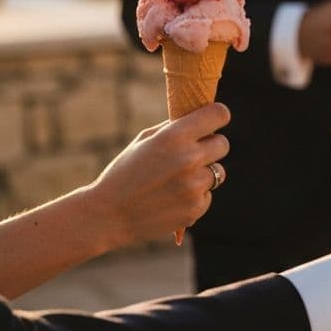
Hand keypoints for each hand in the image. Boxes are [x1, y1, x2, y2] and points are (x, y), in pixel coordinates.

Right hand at [92, 103, 231, 245]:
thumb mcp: (145, 140)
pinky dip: (195, 197)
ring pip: (218, 172)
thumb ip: (175, 128)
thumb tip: (201, 117)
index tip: (215, 120)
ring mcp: (194, 186)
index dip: (218, 116)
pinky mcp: (196, 208)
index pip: (219, 114)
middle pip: (223, 144)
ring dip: (204, 173)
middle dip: (211, 146)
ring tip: (177, 180)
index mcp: (175, 136)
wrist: (107, 215)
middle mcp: (189, 159)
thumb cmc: (124, 173)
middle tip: (194, 153)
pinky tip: (172, 199)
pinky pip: (207, 195)